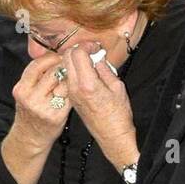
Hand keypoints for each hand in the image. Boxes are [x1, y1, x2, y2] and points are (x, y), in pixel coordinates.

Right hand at [10, 51, 70, 151]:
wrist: (30, 138)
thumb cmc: (30, 112)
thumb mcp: (25, 92)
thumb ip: (35, 76)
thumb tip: (54, 55)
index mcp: (21, 89)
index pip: (38, 65)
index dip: (51, 58)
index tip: (59, 56)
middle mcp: (31, 98)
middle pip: (53, 72)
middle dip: (63, 67)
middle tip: (69, 67)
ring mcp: (44, 108)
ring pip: (63, 84)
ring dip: (70, 80)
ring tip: (70, 80)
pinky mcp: (57, 116)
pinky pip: (69, 97)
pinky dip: (73, 93)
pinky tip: (73, 93)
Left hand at [65, 44, 138, 171]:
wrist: (112, 137)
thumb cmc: (119, 116)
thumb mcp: (118, 87)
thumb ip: (105, 68)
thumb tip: (97, 55)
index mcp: (87, 84)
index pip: (77, 53)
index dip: (87, 45)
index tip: (95, 47)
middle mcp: (75, 88)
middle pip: (67, 57)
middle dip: (78, 50)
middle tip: (91, 51)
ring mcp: (71, 94)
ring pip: (65, 66)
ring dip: (75, 59)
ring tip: (89, 61)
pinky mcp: (71, 98)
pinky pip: (68, 77)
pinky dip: (75, 70)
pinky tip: (86, 72)